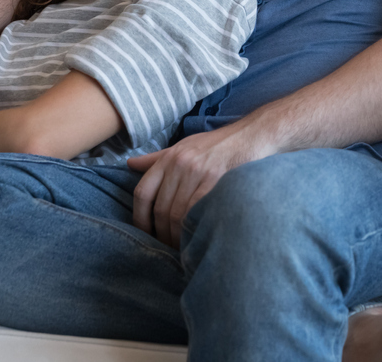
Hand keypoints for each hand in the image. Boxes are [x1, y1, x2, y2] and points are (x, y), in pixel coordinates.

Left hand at [127, 121, 276, 247]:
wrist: (251, 136)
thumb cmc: (216, 144)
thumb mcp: (183, 146)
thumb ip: (157, 159)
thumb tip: (130, 165)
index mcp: (168, 157)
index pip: (142, 192)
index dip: (139, 218)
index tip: (144, 233)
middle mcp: (179, 164)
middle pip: (160, 208)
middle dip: (161, 233)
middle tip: (167, 246)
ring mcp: (197, 172)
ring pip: (177, 214)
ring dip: (177, 235)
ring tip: (181, 245)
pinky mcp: (215, 180)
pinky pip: (196, 210)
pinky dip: (193, 226)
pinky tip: (196, 235)